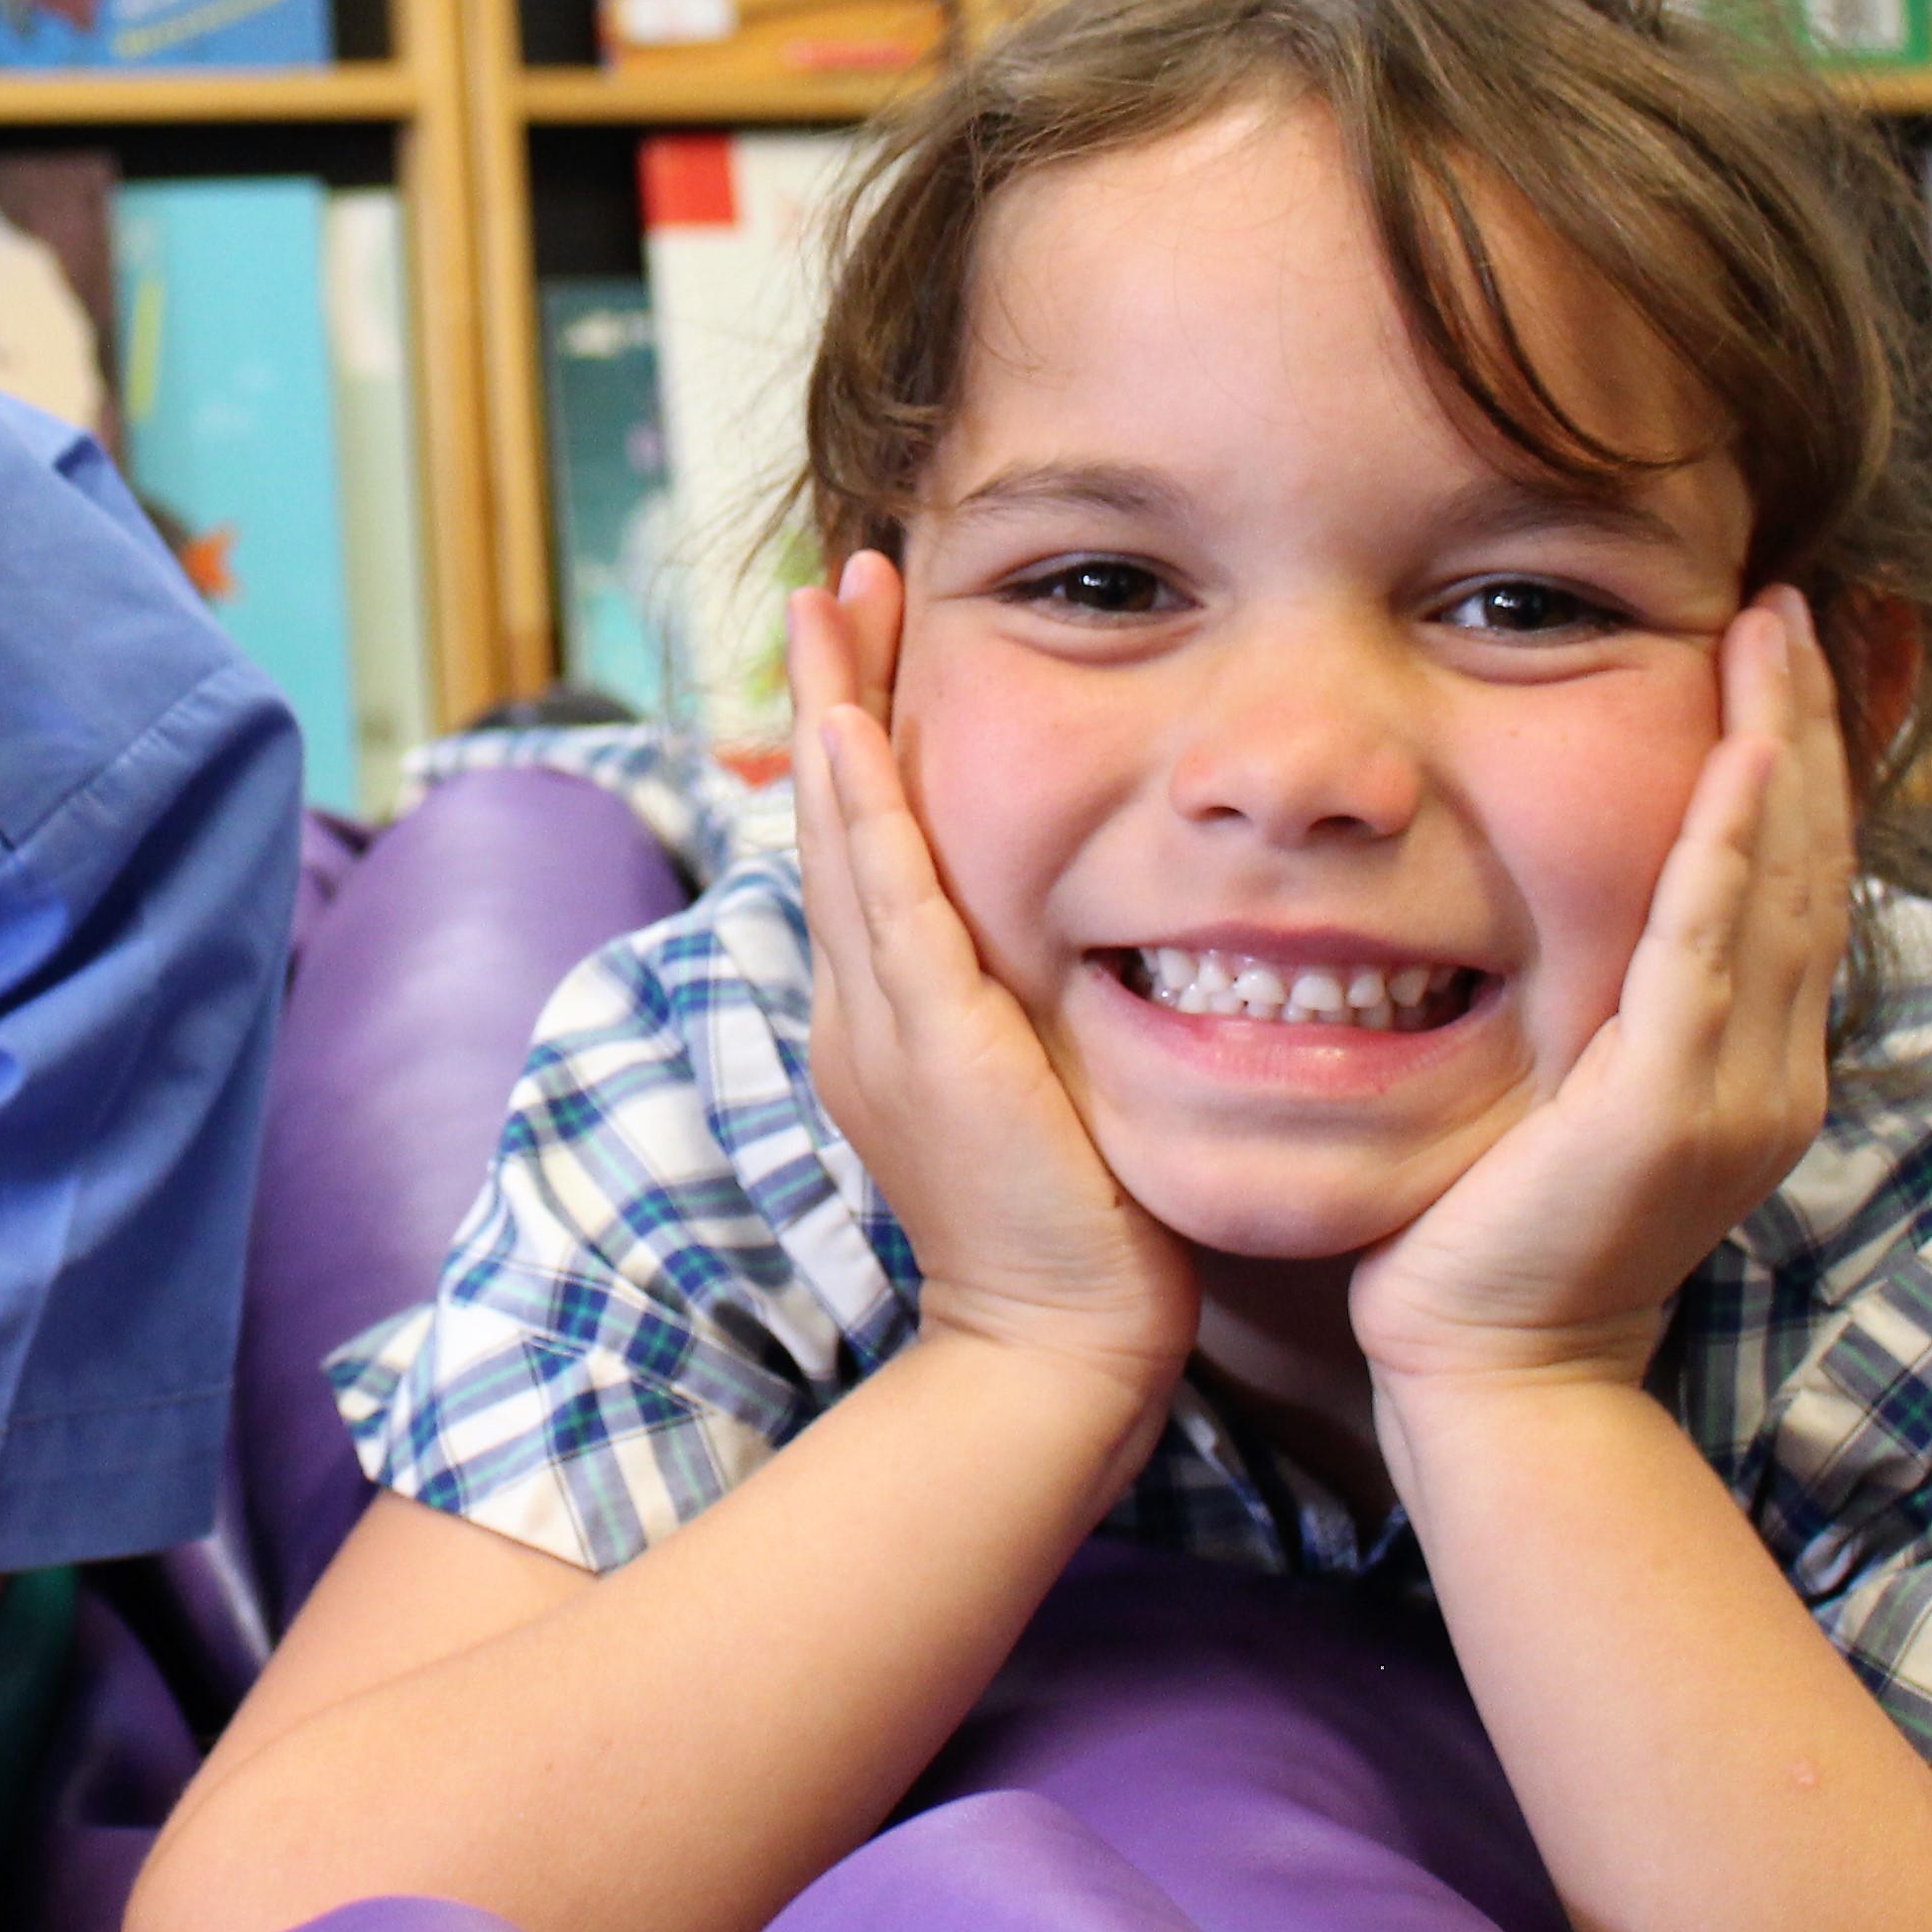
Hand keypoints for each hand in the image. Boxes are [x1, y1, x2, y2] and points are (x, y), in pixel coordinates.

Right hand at [788, 554, 1194, 1400]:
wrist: (1059, 1352)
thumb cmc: (1083, 1239)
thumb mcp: (1047, 1095)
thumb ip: (1043, 1016)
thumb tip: (1099, 945)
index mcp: (888, 1021)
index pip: (867, 850)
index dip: (861, 742)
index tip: (871, 645)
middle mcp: (861, 1011)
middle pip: (832, 819)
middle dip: (834, 691)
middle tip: (838, 579)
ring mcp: (880, 1026)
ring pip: (843, 837)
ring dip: (837, 710)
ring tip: (836, 603)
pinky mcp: (926, 1044)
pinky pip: (885, 903)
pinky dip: (864, 809)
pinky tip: (852, 732)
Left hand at [1353, 588, 1849, 1410]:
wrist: (1502, 1379)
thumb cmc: (1503, 1243)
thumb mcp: (1573, 1104)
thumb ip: (1602, 1017)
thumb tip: (1573, 923)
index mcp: (1755, 1069)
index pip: (1794, 884)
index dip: (1797, 766)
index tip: (1778, 656)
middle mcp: (1772, 1072)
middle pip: (1809, 861)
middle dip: (1806, 725)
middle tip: (1787, 608)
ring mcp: (1734, 1090)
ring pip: (1777, 882)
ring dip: (1781, 746)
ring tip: (1773, 634)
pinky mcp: (1667, 1104)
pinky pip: (1707, 945)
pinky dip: (1728, 843)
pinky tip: (1740, 754)